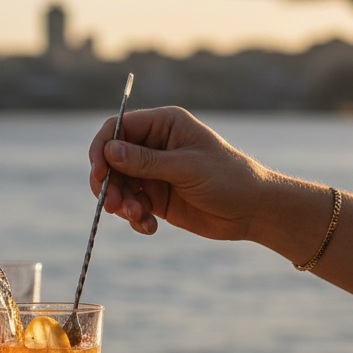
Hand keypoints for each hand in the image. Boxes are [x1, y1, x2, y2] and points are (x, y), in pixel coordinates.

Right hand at [87, 106, 270, 240]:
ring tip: (138, 217)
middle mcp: (154, 145)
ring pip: (119, 185)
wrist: (254, 211)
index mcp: (163, 125)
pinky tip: (149, 227)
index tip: (99, 173)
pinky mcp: (156, 197)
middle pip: (112, 160)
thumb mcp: (186, 168)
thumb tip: (109, 151)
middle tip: (114, 206)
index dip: (102, 149)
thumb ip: (146, 161)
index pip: (118, 128)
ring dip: (122, 204)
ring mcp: (154, 173)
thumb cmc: (229, 179)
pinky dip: (135, 218)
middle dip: (110, 184)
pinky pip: (132, 205)